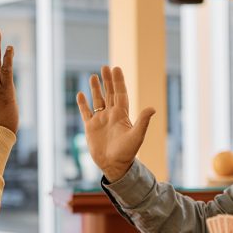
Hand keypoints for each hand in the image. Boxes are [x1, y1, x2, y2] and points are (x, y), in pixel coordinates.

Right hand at [75, 65, 155, 181]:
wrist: (114, 165)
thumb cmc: (127, 152)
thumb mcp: (137, 136)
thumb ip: (143, 121)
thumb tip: (152, 108)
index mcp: (122, 115)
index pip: (120, 93)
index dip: (118, 81)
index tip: (116, 69)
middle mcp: (111, 115)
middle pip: (110, 93)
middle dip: (108, 80)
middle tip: (105, 67)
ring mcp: (100, 120)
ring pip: (98, 100)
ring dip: (95, 89)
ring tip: (93, 76)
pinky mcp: (90, 127)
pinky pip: (86, 112)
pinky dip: (83, 104)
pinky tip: (80, 94)